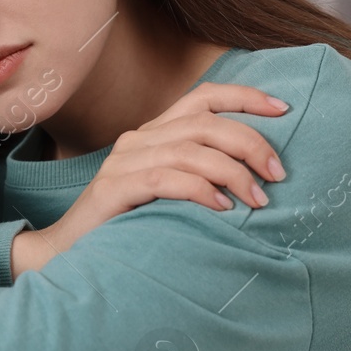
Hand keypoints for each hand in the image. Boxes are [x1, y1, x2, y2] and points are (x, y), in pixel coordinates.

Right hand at [9, 82, 289, 277]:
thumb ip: (200, 175)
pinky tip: (222, 209)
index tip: (284, 109)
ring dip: (233, 172)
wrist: (67, 254)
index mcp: (154, 133)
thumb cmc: (127, 227)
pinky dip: (201, 190)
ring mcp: (123, 162)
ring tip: (258, 200)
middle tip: (277, 174)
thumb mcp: (169, 195)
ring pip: (191, 149)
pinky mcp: (114, 188)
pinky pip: (166, 179)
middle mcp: (138, 139)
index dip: (244, 96)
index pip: (203, 97)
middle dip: (250, 143)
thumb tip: (256, 175)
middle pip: (205, 123)